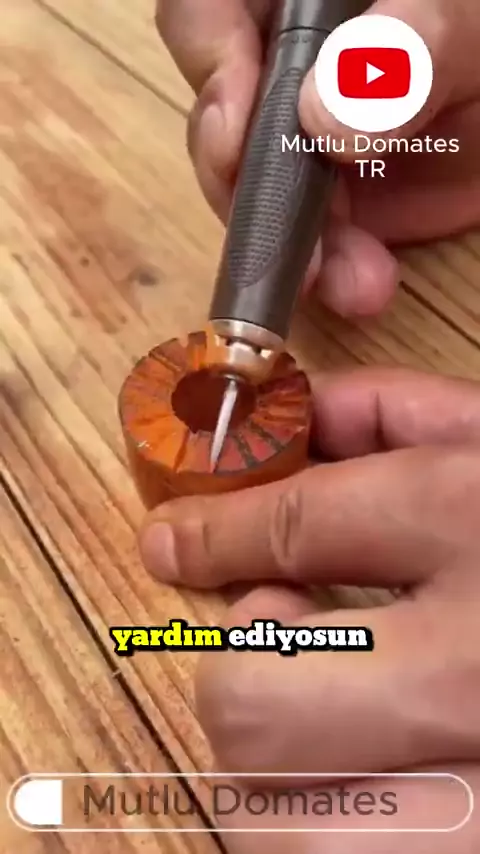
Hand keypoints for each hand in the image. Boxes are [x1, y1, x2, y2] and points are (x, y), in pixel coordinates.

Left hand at [138, 367, 479, 847]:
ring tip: (338, 727)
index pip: (290, 530)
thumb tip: (295, 418)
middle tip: (286, 639)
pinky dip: (326, 829)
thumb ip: (408, 414)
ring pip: (278, 822)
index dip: (211, 532)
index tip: (173, 541)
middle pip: (254, 698)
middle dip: (240, 667)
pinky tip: (375, 781)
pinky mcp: (478, 851)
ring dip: (277, 768)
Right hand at [156, 0, 479, 317]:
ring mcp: (296, 139)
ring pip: (255, 200)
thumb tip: (322, 119)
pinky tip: (362, 288)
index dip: (206, 70)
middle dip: (254, 194)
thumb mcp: (461, 22)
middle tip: (292, 239)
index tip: (236, 140)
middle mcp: (279, 67)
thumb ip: (404, 52)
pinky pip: (302, 242)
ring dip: (296, 253)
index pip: (204, 16)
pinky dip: (330, 273)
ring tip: (356, 284)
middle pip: (218, 124)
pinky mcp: (323, 196)